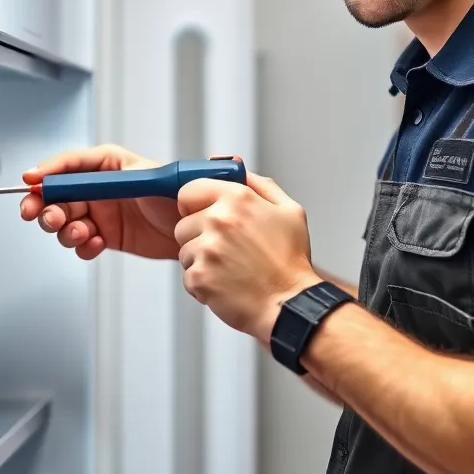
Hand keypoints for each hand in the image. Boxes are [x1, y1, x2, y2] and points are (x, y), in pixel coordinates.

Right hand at [20, 144, 180, 259]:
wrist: (194, 231)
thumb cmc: (178, 196)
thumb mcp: (145, 177)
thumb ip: (109, 176)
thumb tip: (77, 174)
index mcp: (107, 166)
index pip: (70, 164)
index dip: (49, 171)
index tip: (32, 180)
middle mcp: (99, 189)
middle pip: (58, 195)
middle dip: (45, 205)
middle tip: (47, 216)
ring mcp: (101, 214)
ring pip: (64, 221)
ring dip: (64, 229)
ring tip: (80, 232)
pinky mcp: (106, 237)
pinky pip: (81, 243)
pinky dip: (82, 246)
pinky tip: (94, 244)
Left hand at [173, 171, 319, 342]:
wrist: (290, 305)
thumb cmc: (290, 261)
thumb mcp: (289, 210)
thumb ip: (260, 184)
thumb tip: (237, 167)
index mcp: (238, 199)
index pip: (189, 191)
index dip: (195, 205)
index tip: (204, 215)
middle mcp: (219, 220)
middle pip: (183, 224)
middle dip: (199, 236)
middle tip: (227, 250)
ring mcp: (207, 249)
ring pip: (185, 251)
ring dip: (201, 261)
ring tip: (230, 268)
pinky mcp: (199, 277)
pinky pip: (188, 276)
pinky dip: (203, 283)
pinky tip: (227, 284)